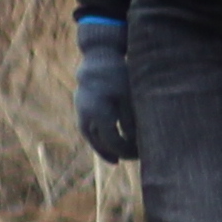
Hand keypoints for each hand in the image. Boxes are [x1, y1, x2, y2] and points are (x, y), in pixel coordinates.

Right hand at [72, 21, 136, 163]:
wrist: (98, 61)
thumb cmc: (118, 77)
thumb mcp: (129, 98)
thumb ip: (130, 121)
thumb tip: (135, 142)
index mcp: (99, 114)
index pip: (114, 141)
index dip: (127, 150)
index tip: (139, 154)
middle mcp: (87, 116)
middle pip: (100, 142)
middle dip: (115, 152)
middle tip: (128, 160)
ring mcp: (81, 113)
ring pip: (92, 137)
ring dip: (103, 148)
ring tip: (115, 158)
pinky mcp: (81, 109)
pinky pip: (89, 130)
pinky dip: (98, 138)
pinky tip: (107, 143)